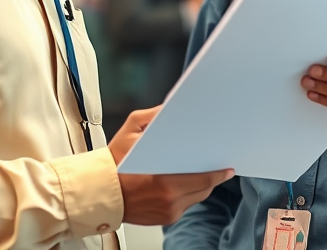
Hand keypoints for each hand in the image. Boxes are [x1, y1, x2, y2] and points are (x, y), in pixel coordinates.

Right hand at [110, 107, 233, 224]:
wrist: (98, 191)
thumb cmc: (112, 163)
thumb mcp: (130, 130)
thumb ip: (153, 116)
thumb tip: (170, 108)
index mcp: (164, 180)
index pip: (203, 178)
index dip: (219, 172)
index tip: (228, 166)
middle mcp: (168, 199)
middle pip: (203, 188)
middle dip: (213, 176)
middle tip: (222, 166)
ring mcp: (167, 212)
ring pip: (196, 198)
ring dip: (202, 185)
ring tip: (205, 171)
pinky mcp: (164, 219)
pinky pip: (186, 205)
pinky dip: (189, 194)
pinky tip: (187, 181)